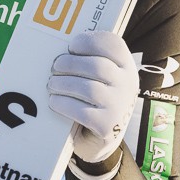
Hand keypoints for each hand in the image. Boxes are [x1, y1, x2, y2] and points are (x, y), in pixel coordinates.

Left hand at [48, 30, 139, 163]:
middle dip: (70, 64)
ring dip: (63, 84)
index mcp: (126, 66)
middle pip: (97, 66)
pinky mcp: (107, 126)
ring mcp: (119, 107)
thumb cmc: (95, 100)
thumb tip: (60, 49)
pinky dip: (63, 104)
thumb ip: (87, 61)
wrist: (102, 138)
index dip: (90, 41)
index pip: (114, 45)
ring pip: (88, 89)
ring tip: (52, 84)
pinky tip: (55, 101)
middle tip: (55, 67)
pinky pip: (81, 111)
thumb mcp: (100, 77)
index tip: (72, 46)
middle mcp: (128, 85)